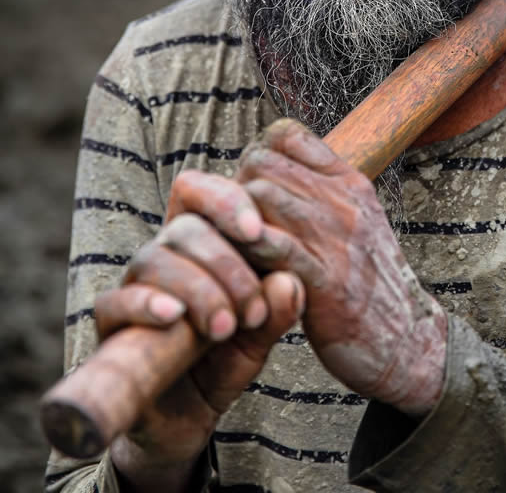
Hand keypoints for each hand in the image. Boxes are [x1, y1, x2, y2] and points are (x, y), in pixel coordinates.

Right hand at [94, 171, 304, 487]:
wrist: (186, 419)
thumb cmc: (225, 360)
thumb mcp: (260, 336)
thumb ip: (277, 310)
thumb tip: (290, 281)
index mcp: (202, 244)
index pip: (201, 193)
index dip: (225, 199)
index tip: (257, 231)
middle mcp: (166, 256)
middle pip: (184, 227)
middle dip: (225, 264)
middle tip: (251, 311)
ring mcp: (134, 287)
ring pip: (152, 258)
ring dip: (196, 289)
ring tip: (224, 327)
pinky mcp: (111, 326)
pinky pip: (113, 301)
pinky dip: (144, 304)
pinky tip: (172, 317)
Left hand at [236, 118, 447, 416]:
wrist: (407, 341)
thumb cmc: (368, 285)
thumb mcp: (355, 225)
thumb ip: (321, 196)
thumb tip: (274, 175)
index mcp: (349, 183)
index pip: (287, 134)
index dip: (257, 155)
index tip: (247, 188)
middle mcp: (343, 200)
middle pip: (263, 161)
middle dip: (235, 189)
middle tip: (227, 224)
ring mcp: (336, 237)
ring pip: (260, 195)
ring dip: (233, 221)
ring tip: (226, 247)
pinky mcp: (325, 279)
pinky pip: (271, 246)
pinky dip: (244, 253)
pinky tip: (237, 269)